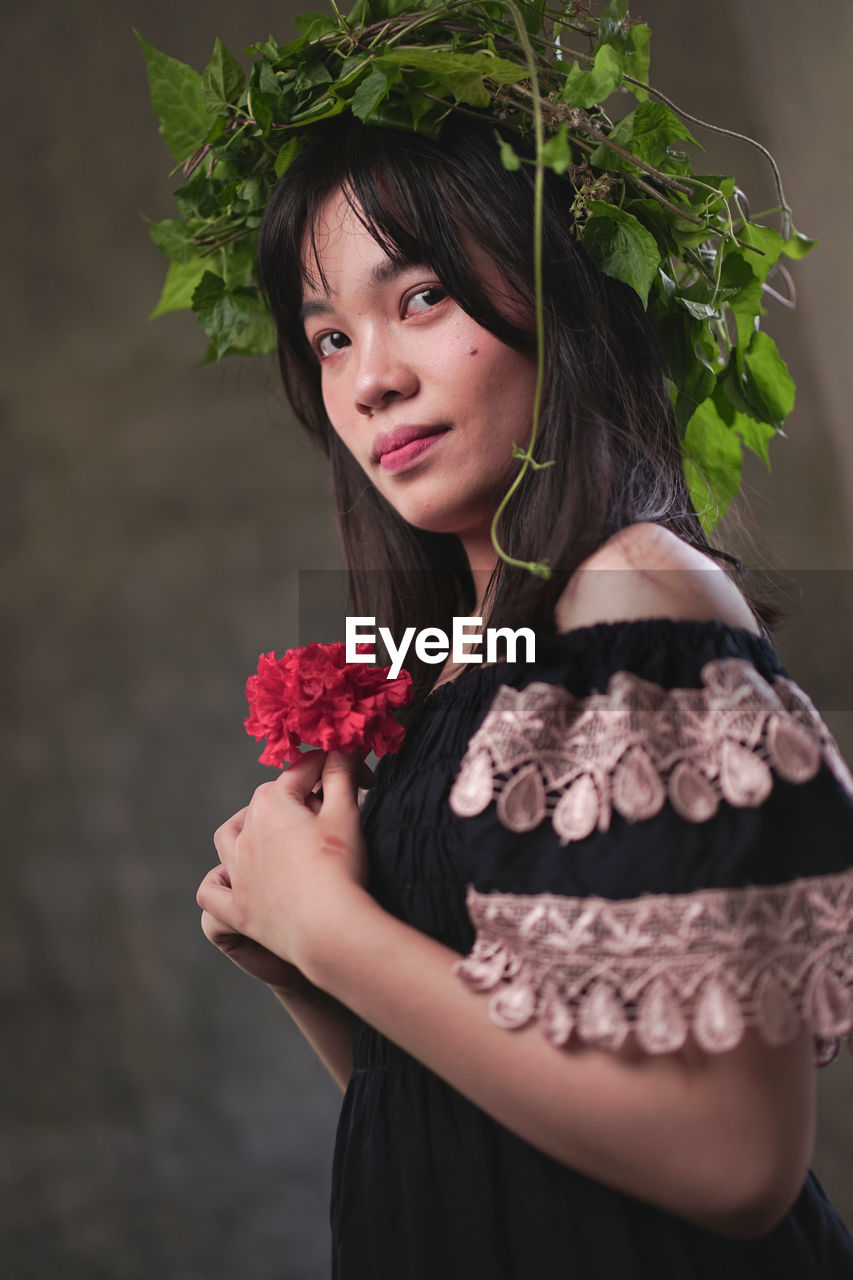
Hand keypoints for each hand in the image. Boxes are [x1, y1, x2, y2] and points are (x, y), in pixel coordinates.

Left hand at [197, 750, 371, 983]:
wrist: (329, 930)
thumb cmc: (340, 868)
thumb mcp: (346, 812)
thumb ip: (341, 774)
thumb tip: (342, 748)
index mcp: (271, 804)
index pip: (303, 770)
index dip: (337, 768)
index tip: (366, 780)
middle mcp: (245, 833)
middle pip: (269, 799)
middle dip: (301, 796)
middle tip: (338, 808)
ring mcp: (237, 872)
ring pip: (228, 837)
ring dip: (247, 827)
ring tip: (272, 832)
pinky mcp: (237, 909)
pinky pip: (212, 892)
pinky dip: (219, 882)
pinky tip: (234, 879)